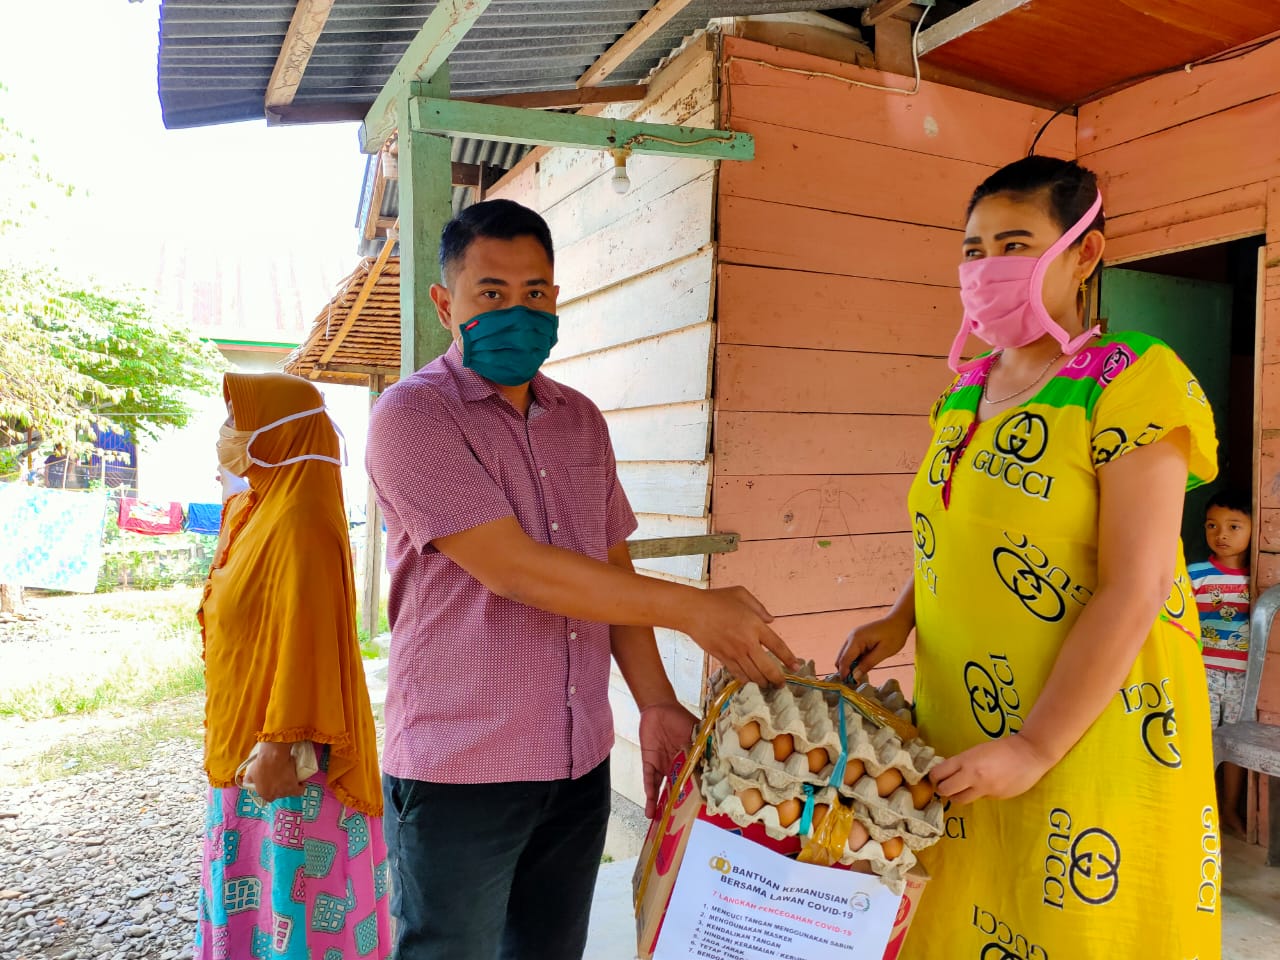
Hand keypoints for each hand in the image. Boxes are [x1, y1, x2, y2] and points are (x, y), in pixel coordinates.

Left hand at [246, 742, 305, 802]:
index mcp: (264, 794)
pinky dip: (301, 787)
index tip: (273, 784)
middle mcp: (275, 795)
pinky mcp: (294, 786)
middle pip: (279, 794)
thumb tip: (246, 783)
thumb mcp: (250, 773)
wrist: (273, 757)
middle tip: (280, 779)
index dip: (270, 790)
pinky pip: (300, 791)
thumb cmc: (261, 764)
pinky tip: (300, 782)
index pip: (268, 797)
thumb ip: (248, 780)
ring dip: (289, 787)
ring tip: (290, 778)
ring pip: (289, 792)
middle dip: (280, 788)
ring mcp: (285, 792)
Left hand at [639, 701, 698, 818]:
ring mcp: (663, 767)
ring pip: (662, 790)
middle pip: (678, 791)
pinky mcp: (649, 763)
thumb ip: (706, 746)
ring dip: (660, 806)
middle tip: (680, 826)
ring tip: (659, 823)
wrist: (658, 707)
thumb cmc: (680, 719)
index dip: (699, 796)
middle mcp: (677, 768)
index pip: (696, 782)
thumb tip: (723, 759)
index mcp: (690, 762)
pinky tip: (650, 808)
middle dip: (677, 807)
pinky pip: (649, 781)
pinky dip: (649, 794)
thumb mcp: (696, 733)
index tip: (704, 812)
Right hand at [683, 586, 799, 685]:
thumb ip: (759, 607)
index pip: (778, 646)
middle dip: (778, 679)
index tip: (796, 667)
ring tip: (768, 687)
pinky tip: (751, 683)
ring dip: (763, 683)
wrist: (692, 611)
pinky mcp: (723, 658)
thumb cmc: (716, 599)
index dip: (789, 659)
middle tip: (782, 685)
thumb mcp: (741, 594)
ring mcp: (734, 653)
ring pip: (754, 675)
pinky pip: (738, 675)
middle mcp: (747, 642)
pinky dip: (747, 681)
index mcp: (755, 625)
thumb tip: (771, 621)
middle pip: (768, 668)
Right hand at [836, 616, 910, 681]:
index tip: (849, 685)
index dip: (844, 673)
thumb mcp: (883, 652)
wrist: (898, 621)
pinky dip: (853, 661)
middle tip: (854, 682)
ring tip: (859, 676)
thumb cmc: (894, 635)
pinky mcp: (857, 638)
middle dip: (845, 670)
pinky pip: (851, 652)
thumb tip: (855, 676)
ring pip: (844, 656)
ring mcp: (853, 637)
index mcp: (856, 639)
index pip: (844, 659)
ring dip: (849, 666)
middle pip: (841, 658)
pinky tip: (862, 666)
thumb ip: (868, 664)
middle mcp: (851, 637)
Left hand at [929, 736, 1054, 804]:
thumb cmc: (1003, 748)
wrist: (1030, 754)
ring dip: (956, 795)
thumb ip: (962, 762)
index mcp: (966, 761)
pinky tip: (984, 785)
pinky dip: (976, 794)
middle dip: (942, 788)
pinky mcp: (995, 797)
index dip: (933, 776)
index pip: (938, 774)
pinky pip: (978, 798)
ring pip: (959, 800)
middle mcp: (972, 777)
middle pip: (945, 791)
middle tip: (945, 784)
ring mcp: (984, 789)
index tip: (935, 776)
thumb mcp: (977, 750)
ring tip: (961, 787)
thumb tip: (949, 773)